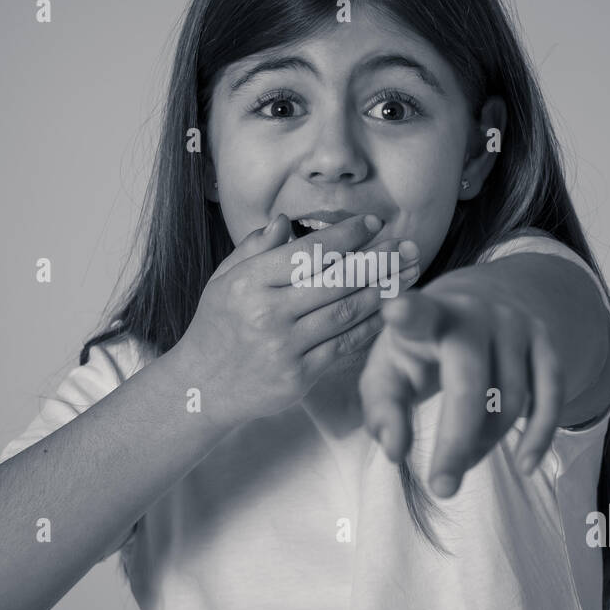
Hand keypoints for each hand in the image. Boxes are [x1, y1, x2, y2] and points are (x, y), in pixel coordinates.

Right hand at [174, 213, 420, 427]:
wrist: (200, 387)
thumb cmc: (216, 327)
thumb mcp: (223, 281)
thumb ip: (254, 249)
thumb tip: (286, 221)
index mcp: (248, 284)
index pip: (307, 252)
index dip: (345, 236)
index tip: (373, 222)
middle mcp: (267, 314)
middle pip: (335, 280)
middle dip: (377, 259)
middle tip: (406, 244)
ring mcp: (285, 348)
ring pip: (346, 311)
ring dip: (384, 289)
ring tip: (409, 271)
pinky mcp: (299, 377)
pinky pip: (344, 345)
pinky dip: (371, 325)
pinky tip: (391, 308)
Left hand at [358, 283, 565, 497]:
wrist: (484, 302)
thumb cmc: (424, 346)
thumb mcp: (390, 369)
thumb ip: (382, 410)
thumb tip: (396, 451)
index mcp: (427, 317)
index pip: (417, 314)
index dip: (408, 313)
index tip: (395, 311)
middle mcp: (475, 315)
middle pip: (470, 384)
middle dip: (455, 440)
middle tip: (442, 488)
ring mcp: (516, 326)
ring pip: (508, 400)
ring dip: (484, 443)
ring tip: (462, 459)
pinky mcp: (546, 343)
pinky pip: (551, 396)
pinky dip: (540, 435)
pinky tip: (526, 464)